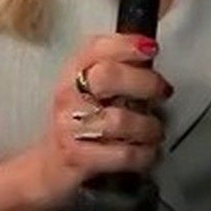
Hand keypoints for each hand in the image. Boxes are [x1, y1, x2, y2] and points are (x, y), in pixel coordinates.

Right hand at [38, 34, 171, 203]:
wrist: (48, 166)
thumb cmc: (78, 124)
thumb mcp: (89, 91)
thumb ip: (117, 71)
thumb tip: (150, 56)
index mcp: (73, 73)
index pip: (97, 47)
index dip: (127, 44)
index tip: (151, 48)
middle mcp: (68, 95)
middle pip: (109, 76)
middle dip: (145, 82)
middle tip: (162, 92)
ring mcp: (70, 127)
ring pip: (120, 120)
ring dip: (149, 127)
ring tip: (154, 131)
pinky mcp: (78, 157)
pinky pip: (123, 154)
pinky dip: (144, 155)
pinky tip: (148, 153)